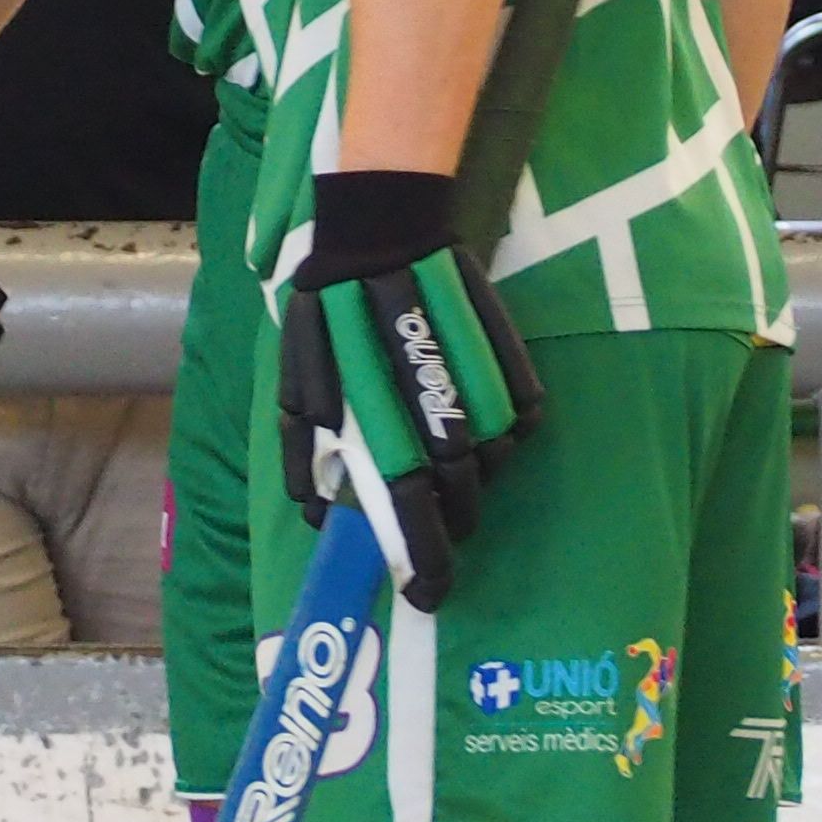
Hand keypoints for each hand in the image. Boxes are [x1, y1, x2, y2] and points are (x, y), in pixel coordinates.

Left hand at [274, 170, 542, 609]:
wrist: (383, 226)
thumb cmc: (331, 307)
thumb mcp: (298, 375)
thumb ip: (305, 447)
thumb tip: (316, 517)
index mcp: (372, 406)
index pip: (402, 499)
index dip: (417, 556)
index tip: (424, 595)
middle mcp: (430, 397)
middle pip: (459, 492)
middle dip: (452, 533)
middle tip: (444, 548)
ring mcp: (478, 377)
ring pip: (494, 462)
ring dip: (476, 485)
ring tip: (452, 475)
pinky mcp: (511, 356)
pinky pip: (523, 421)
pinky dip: (504, 438)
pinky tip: (477, 422)